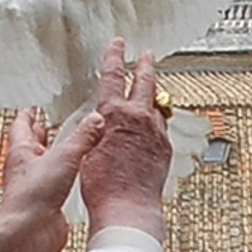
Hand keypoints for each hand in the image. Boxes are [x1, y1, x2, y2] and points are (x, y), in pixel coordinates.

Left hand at [0, 107, 103, 251]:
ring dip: (54, 155)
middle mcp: (25, 168)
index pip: (22, 126)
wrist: (30, 234)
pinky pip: (55, 184)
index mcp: (21, 151)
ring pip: (44, 165)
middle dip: (41, 135)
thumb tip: (95, 120)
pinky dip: (64, 176)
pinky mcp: (46, 203)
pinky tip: (74, 177)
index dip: (28, 115)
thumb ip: (82, 138)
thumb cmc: (32, 197)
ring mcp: (35, 186)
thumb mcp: (63, 157)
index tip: (33, 109)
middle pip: (31, 145)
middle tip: (48, 125)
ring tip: (67, 147)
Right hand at [76, 39, 172, 241]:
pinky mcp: (164, 149)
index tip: (117, 44)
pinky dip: (154, 119)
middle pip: (145, 82)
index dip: (113, 57)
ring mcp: (155, 133)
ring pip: (156, 105)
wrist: (128, 207)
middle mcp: (139, 118)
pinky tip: (150, 124)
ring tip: (150, 87)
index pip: (114, 76)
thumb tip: (99, 121)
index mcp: (114, 114)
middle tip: (145, 53)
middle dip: (144, 65)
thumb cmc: (102, 185)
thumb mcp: (86, 150)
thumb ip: (95, 130)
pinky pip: (160, 126)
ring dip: (152, 93)